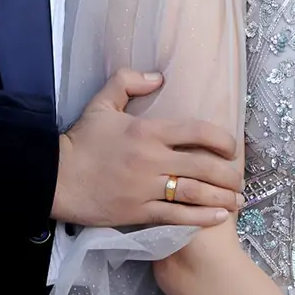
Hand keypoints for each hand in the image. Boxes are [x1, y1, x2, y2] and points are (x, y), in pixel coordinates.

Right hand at [53, 68, 242, 228]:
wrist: (55, 177)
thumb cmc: (80, 141)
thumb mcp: (102, 103)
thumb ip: (128, 81)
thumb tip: (159, 77)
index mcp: (147, 131)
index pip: (195, 131)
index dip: (221, 139)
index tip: (231, 147)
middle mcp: (152, 159)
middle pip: (202, 165)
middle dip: (228, 173)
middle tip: (239, 178)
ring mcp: (145, 188)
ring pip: (194, 193)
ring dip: (221, 197)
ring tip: (237, 200)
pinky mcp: (138, 212)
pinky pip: (175, 216)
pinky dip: (200, 218)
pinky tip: (218, 217)